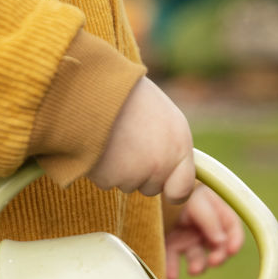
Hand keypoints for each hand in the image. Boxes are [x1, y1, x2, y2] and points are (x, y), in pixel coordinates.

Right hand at [87, 78, 195, 200]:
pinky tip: (100, 145)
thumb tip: (169, 168)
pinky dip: (102, 169)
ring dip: (119, 170)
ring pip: (127, 185)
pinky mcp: (112, 179)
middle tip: (128, 144)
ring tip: (113, 139)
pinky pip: (106, 182)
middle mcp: (162, 163)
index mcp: (180, 145)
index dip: (173, 190)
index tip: (166, 188)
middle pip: (152, 187)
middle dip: (141, 174)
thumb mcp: (162, 116)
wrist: (94, 88)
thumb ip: (170, 146)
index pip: (183, 188)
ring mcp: (137, 174)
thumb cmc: (128, 95)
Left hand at [163, 183, 243, 278]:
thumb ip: (209, 219)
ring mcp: (184, 235)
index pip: (231, 226)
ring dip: (198, 265)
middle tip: (213, 262)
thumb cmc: (171, 187)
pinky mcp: (167, 244)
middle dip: (218, 256)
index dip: (235, 239)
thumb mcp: (194, 199)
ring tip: (193, 271)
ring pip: (197, 257)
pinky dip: (173, 269)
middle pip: (217, 246)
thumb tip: (221, 242)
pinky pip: (173, 261)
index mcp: (212, 209)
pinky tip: (171, 276)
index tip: (231, 251)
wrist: (142, 186)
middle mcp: (200, 224)